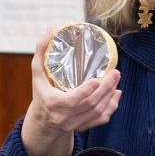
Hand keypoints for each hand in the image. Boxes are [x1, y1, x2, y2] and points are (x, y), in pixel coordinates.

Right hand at [21, 27, 121, 155]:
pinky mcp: (83, 127)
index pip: (71, 101)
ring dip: (110, 96)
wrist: (43, 120)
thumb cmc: (41, 92)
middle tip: (115, 72)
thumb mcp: (37, 72)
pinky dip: (111, 107)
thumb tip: (51, 28)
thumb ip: (42, 50)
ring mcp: (74, 124)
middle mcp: (64, 117)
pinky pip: (100, 120)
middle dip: (105, 89)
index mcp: (52, 103)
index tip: (96, 80)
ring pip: (97, 113)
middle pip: (90, 105)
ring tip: (116, 79)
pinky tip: (116, 94)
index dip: (85, 92)